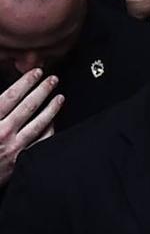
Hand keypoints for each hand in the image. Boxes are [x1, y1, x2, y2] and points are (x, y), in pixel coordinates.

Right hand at [1, 69, 62, 186]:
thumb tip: (4, 97)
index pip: (11, 96)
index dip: (25, 82)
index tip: (37, 73)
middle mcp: (3, 132)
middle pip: (28, 107)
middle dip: (42, 91)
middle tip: (53, 80)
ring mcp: (15, 147)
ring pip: (39, 124)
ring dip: (52, 109)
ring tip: (60, 98)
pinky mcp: (22, 160)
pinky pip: (41, 142)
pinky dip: (49, 130)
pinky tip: (55, 121)